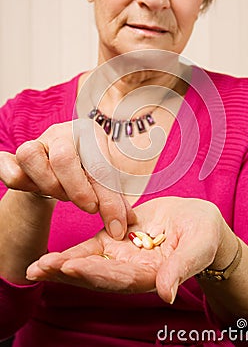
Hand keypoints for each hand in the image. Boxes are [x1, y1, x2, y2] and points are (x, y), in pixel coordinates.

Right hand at [0, 120, 135, 238]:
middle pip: (62, 156)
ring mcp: (36, 143)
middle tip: (87, 205)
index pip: (96, 163)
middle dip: (74, 189)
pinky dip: (14, 177)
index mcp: (88, 133)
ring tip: (62, 194)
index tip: (98, 211)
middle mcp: (60, 133)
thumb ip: (114, 204)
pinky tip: (34, 188)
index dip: (99, 191)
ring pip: (30, 155)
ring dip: (47, 183)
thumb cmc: (88, 173)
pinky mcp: (15, 156)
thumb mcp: (105, 184)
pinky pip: (6, 164)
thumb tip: (120, 231)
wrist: (64, 168)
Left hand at [26, 197, 235, 302]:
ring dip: (63, 265)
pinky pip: (94, 246)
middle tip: (41, 268)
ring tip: (37, 266)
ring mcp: (123, 255)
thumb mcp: (198, 246)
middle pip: (97, 275)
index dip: (96, 273)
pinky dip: (74, 252)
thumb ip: (181, 268)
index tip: (71, 267)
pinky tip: (51, 257)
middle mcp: (132, 269)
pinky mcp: (118, 239)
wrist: (199, 221)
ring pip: (90, 263)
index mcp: (151, 274)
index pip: (120, 278)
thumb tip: (166, 294)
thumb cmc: (205, 234)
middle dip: (69, 272)